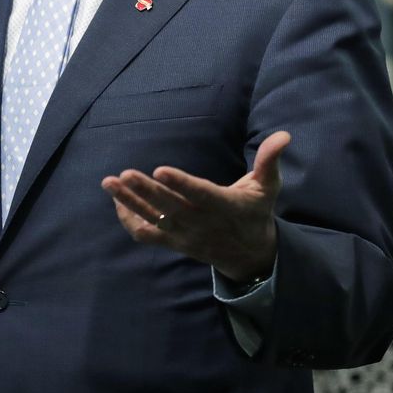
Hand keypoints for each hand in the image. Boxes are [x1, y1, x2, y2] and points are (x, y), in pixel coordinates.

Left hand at [101, 131, 290, 282]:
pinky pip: (145, 235)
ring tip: (109, 183)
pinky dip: (128, 219)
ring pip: (152, 220)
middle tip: (124, 174)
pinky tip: (117, 200)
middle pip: (169, 207)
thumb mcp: (268, 187)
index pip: (200, 194)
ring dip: (129, 202)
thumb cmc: (255, 212)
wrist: (249, 256)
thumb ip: (270, 160)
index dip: (181, 183)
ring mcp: (184, 235)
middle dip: (145, 191)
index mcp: (224, 206)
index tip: (160, 169)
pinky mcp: (173, 242)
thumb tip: (284, 135)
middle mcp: (201, 222)